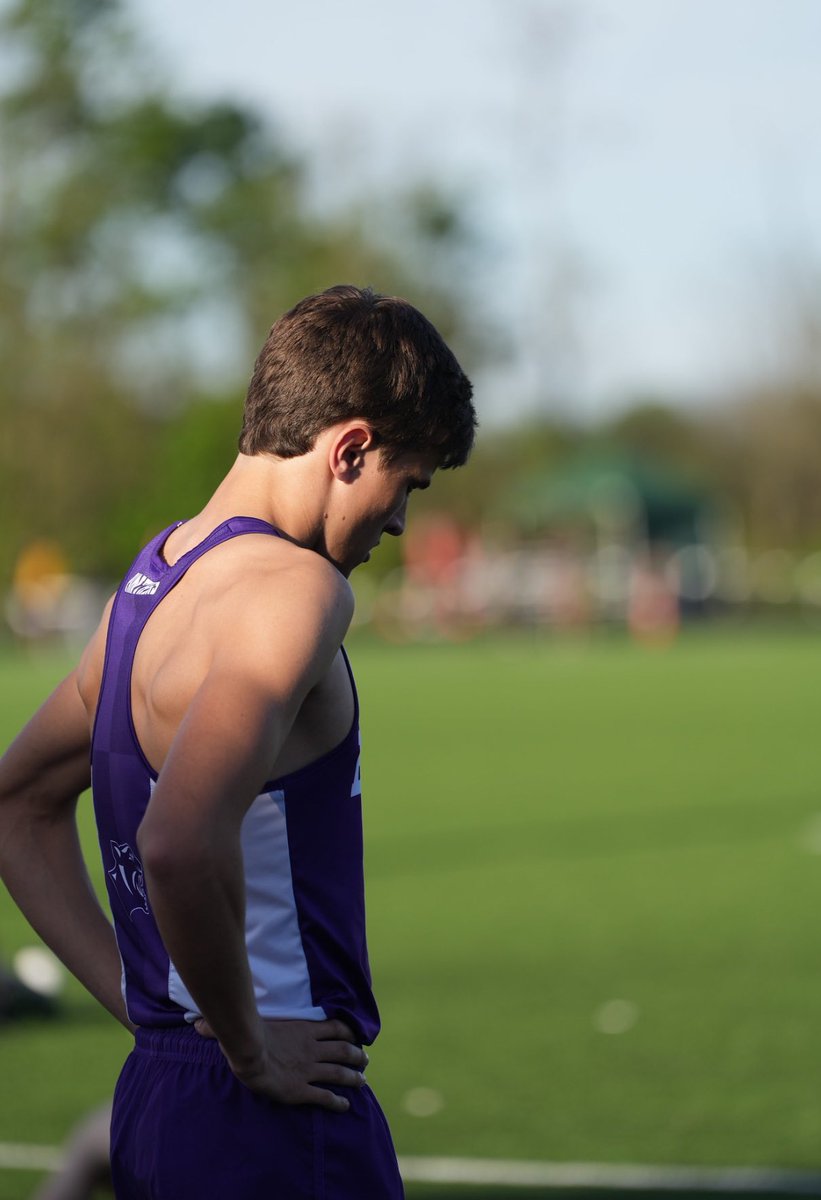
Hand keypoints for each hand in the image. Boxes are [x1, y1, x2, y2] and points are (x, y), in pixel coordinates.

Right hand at [194, 1016, 367, 1112]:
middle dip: (356, 1055)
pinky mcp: (303, 1089)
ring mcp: (309, 1069)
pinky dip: (338, 1102)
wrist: (249, 1052)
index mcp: (304, 1030)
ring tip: (363, 1082)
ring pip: (340, 1072)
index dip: (347, 1031)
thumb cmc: (247, 1034)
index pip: (334, 1027)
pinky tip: (345, 1106)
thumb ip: (227, 1021)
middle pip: (343, 1050)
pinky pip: (325, 1096)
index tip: (355, 1035)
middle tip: (364, 1060)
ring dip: (354, 1077)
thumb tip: (196, 1021)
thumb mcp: (243, 1022)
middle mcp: (312, 1048)